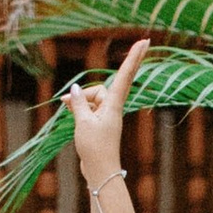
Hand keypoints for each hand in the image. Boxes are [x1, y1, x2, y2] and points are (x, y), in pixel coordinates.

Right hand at [67, 40, 147, 192]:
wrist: (100, 171)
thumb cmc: (95, 148)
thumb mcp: (82, 122)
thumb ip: (78, 103)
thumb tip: (75, 89)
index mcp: (113, 105)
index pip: (125, 75)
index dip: (134, 57)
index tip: (145, 41)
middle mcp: (113, 108)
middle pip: (103, 88)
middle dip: (93, 88)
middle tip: (93, 84)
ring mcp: (107, 116)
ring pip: (92, 99)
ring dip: (79, 101)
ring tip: (66, 109)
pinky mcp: (100, 124)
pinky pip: (88, 109)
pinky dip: (79, 108)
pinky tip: (67, 110)